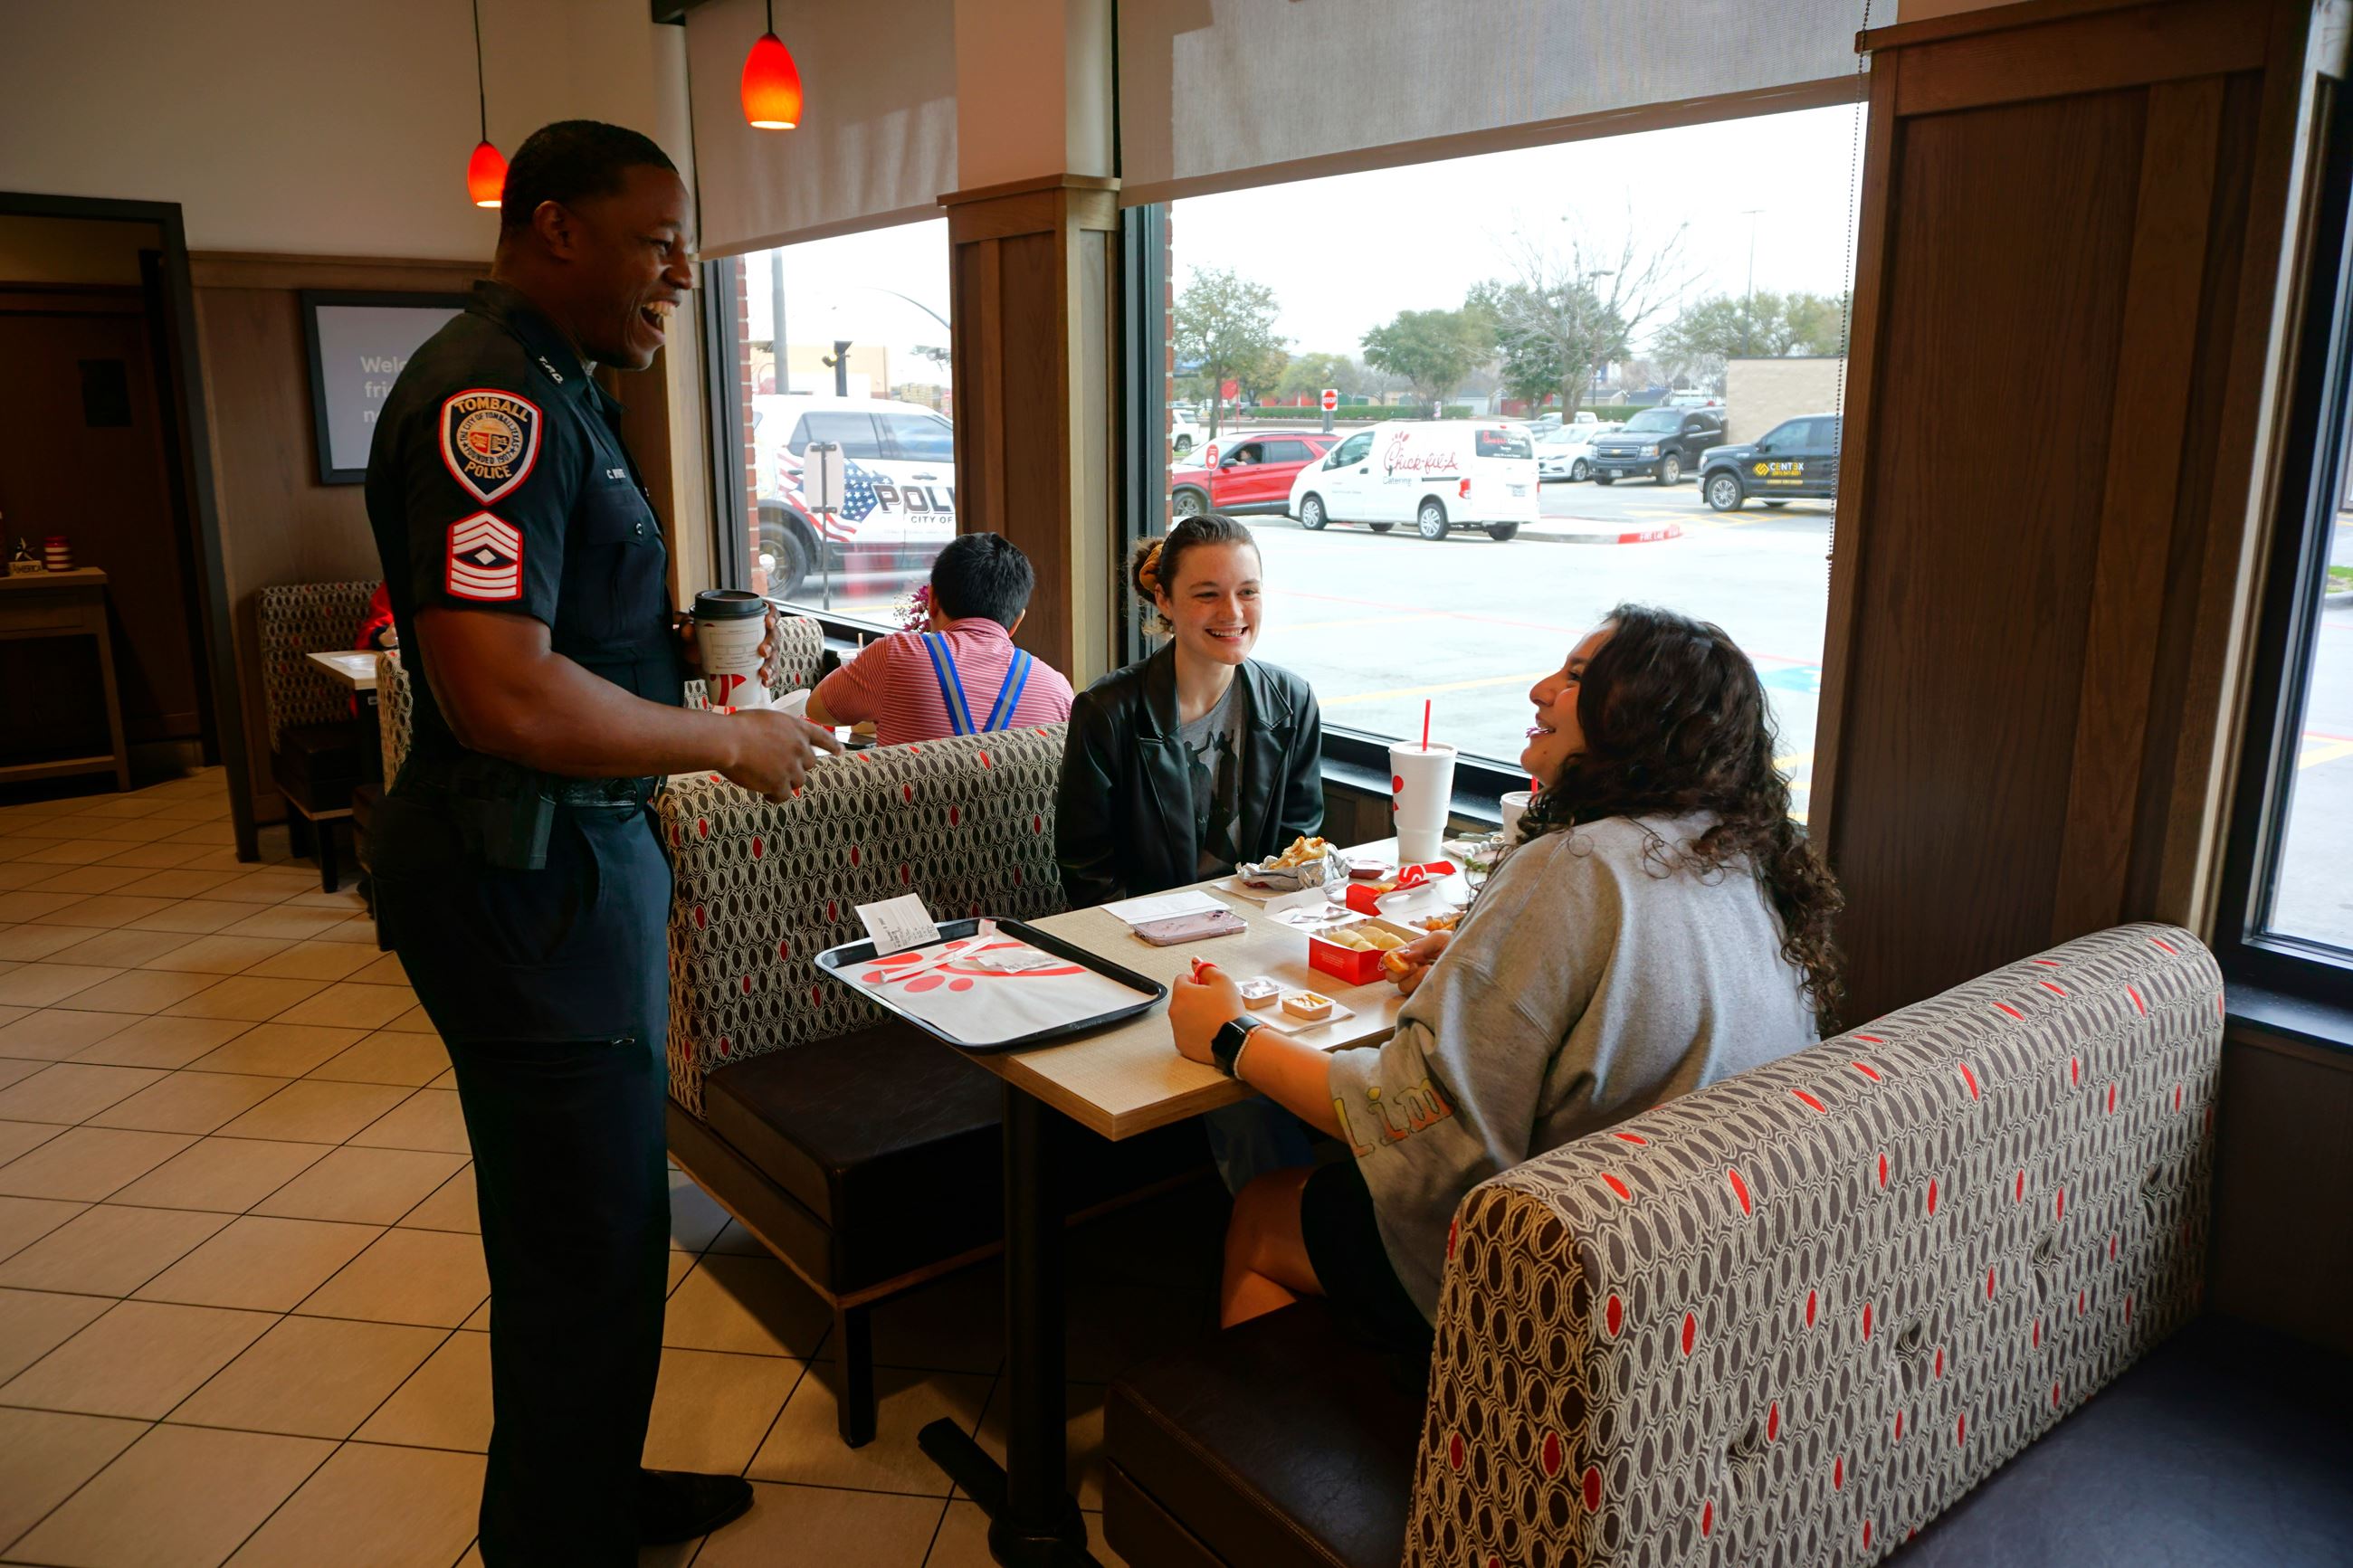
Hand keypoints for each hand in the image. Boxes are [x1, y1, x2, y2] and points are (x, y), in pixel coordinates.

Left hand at [679, 606, 782, 690]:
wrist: (698, 658)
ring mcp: (761, 651)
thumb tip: (688, 630)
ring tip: (763, 673)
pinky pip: (770, 673)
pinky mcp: (758, 667)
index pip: (768, 611)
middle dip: (771, 644)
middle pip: (774, 635)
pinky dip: (771, 679)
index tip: (768, 622)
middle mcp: (760, 633)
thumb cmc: (701, 637)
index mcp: (750, 617)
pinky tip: (765, 683)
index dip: (773, 615)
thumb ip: (689, 626)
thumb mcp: (694, 629)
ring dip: (772, 665)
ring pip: (774, 656)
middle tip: (763, 652)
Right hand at [720, 709, 844, 800]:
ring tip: (764, 777)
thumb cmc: (738, 727)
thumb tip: (775, 745)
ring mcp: (792, 766)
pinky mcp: (781, 783)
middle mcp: (800, 747)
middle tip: (775, 766)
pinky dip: (774, 796)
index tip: (840, 751)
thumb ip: (779, 732)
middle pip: (809, 764)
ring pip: (797, 781)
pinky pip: (783, 796)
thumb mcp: (766, 720)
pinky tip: (763, 792)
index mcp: (797, 728)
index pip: (822, 736)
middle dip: (795, 766)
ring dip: (784, 781)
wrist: (730, 740)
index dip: (832, 745)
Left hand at [1168, 962, 1244, 1065]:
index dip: (1197, 981)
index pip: (1182, 979)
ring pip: (1183, 1016)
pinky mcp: (1182, 1044)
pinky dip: (1194, 1031)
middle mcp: (1174, 1011)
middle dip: (1194, 998)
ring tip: (1213, 1019)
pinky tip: (1209, 1032)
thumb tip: (1196, 961)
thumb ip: (1206, 969)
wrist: (1235, 1041)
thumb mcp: (1223, 981)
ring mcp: (1176, 1029)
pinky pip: (1186, 1033)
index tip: (1208, 989)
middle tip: (1214, 1004)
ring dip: (1194, 1014)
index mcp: (1181, 993)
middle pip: (1181, 998)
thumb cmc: (1229, 1011)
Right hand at [1389, 930, 1450, 996]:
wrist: (1475, 955)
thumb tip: (1401, 955)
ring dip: (1415, 978)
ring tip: (1430, 969)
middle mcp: (1412, 970)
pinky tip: (1434, 978)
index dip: (1391, 960)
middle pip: (1391, 976)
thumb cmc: (1456, 944)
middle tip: (1415, 965)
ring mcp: (1419, 983)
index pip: (1391, 959)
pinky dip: (1423, 986)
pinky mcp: (1427, 995)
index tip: (1401, 959)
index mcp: (1411, 955)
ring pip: (1403, 987)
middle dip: (1400, 971)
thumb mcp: (1438, 939)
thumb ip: (1419, 945)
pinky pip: (1416, 996)